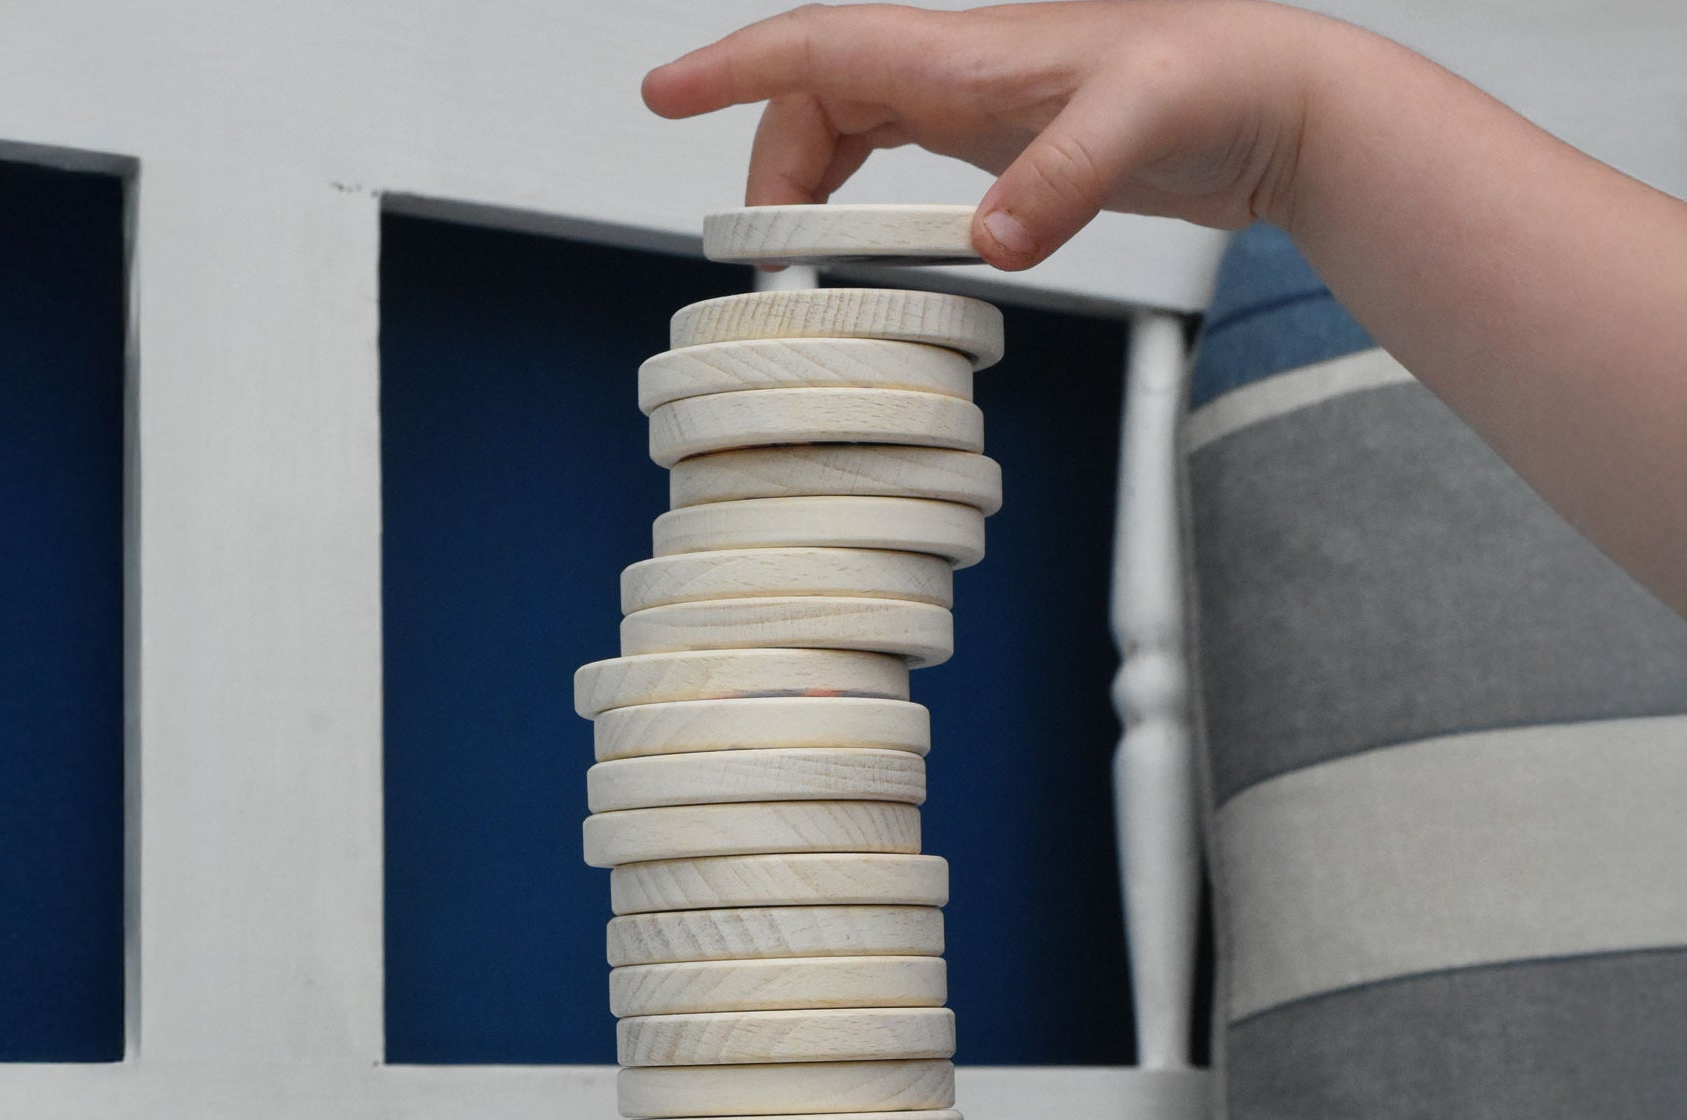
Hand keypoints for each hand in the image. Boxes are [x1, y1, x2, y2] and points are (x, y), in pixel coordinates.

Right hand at [642, 0, 1326, 268]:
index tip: (666, 91)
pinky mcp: (1002, 142)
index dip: (735, 68)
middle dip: (770, 167)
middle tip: (765, 255)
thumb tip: (989, 246)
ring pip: (848, 124)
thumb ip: (1062, 183)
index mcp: (967, 54)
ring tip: (798, 253)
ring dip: (807, 182)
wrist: (1272, 101)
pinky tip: (867, 236)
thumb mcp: (1140, 128)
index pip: (822, 46)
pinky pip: (894, 154)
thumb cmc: (1217, 81)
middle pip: (817, 99)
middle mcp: (958, 69)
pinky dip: (857, 191)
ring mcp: (976, 104)